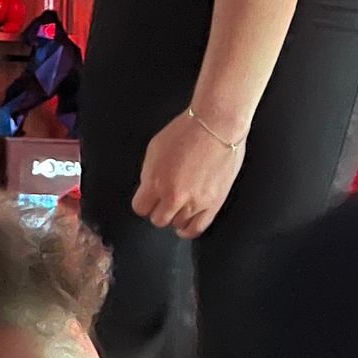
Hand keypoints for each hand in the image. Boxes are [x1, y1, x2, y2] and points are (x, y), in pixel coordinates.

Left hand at [132, 111, 244, 238]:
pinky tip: (185, 226)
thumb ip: (149, 174)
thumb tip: (148, 190)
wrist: (216, 126)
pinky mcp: (213, 205)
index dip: (144, 203)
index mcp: (156, 181)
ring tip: (179, 206)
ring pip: (177, 225)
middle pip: (158, 220)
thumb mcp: (155, 149)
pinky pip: (197, 229)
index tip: (148, 199)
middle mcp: (174, 196)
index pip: (140, 208)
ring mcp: (195, 203)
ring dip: (175, 217)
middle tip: (164, 200)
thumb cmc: (186, 131)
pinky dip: (188, 230)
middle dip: (158, 210)